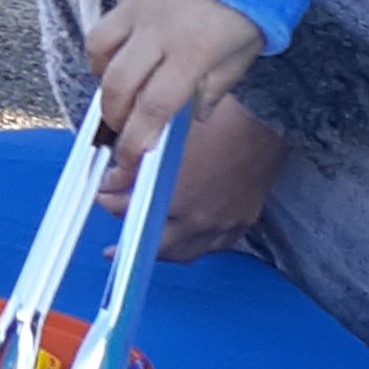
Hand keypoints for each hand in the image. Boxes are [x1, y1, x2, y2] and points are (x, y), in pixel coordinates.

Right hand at [82, 0, 268, 164]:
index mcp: (193, 53)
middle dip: (113, 114)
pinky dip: (111, 39)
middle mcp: (158, 31)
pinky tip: (127, 45)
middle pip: (117, 85)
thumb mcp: (246, 49)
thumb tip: (195, 114)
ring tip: (116, 84)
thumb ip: (218, 85)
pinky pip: (109, 18)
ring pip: (100, 49)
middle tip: (120, 127)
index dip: (136, 140)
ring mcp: (139, 6)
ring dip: (103, 74)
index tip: (128, 160)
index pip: (154, 108)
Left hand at [98, 95, 284, 259]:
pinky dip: (194, 246)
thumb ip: (133, 163)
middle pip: (154, 243)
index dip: (110, 201)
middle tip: (113, 242)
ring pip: (183, 252)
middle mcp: (198, 218)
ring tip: (143, 247)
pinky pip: (213, 247)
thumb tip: (110, 180)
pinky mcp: (242, 222)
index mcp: (176, 196)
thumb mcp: (165, 135)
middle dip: (128, 238)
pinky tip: (183, 241)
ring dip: (160, 250)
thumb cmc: (215, 117)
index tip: (103, 193)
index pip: (128, 210)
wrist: (265, 116)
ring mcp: (223, 224)